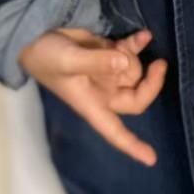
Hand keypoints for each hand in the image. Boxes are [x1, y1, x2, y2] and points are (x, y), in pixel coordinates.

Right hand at [18, 26, 166, 166]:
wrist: (35, 34)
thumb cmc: (46, 57)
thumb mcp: (68, 61)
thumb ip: (96, 61)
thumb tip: (124, 62)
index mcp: (92, 104)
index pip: (115, 132)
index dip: (133, 146)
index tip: (152, 159)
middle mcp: (103, 92)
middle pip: (136, 97)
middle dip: (150, 82)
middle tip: (159, 63)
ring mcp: (106, 72)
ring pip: (134, 70)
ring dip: (133, 57)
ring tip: (118, 44)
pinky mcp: (107, 52)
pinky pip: (130, 51)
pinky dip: (137, 44)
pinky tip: (144, 35)